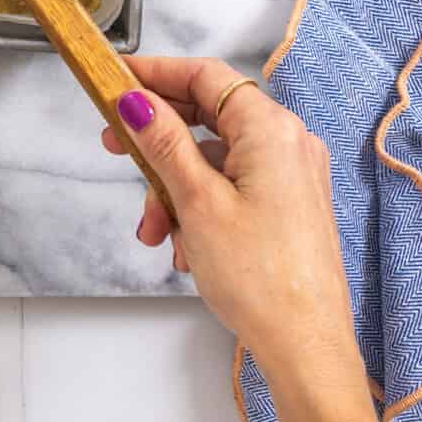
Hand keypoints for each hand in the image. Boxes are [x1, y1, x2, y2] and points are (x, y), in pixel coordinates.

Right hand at [104, 56, 363, 403]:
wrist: (306, 348)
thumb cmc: (260, 278)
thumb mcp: (196, 201)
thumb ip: (164, 142)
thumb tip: (137, 100)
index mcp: (271, 129)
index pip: (206, 76)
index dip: (156, 73)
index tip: (116, 80)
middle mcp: (288, 143)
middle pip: (208, 118)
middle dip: (158, 143)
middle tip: (116, 149)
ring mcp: (291, 176)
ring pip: (215, 159)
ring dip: (175, 188)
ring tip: (155, 231)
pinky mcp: (289, 205)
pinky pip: (233, 186)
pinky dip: (201, 206)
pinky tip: (183, 246)